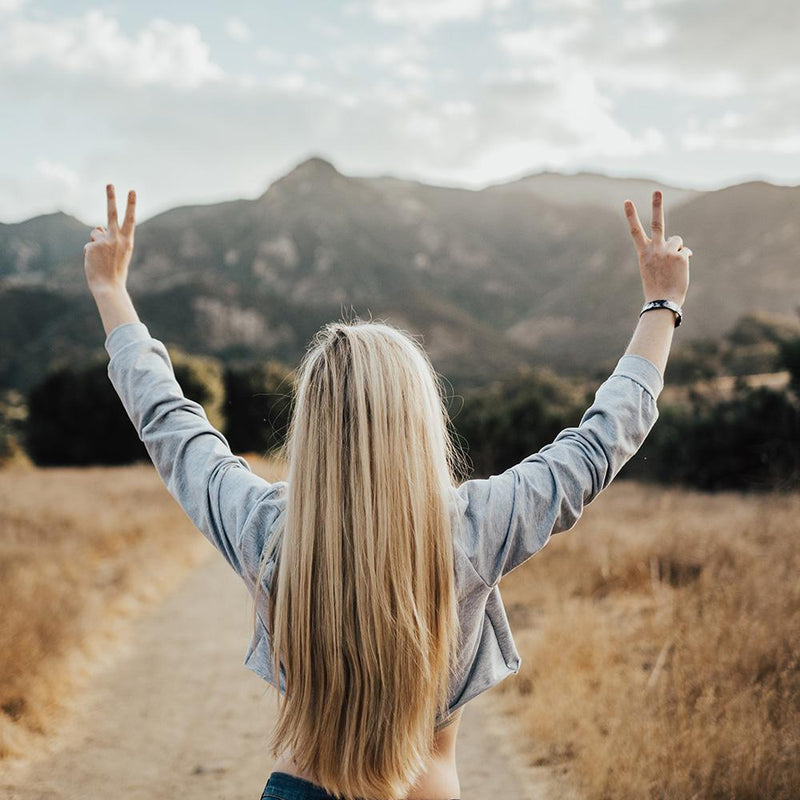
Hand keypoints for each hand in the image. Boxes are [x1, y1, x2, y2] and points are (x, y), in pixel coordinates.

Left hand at [83, 184, 135, 294]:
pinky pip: (89, 246)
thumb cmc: (116, 272)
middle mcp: (118, 239)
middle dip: (111, 198)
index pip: (130, 219)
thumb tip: (97, 226)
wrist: (109, 287)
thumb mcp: (119, 253)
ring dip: (96, 243)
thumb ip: (111, 238)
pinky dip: (90, 254)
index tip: (132, 190)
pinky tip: (95, 263)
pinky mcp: (93, 246)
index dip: (131, 204)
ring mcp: (105, 242)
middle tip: (109, 184)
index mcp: (128, 241)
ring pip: (96, 232)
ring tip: (102, 259)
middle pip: (112, 213)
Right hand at [624, 190, 690, 306]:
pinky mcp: (681, 256)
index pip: (635, 231)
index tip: (627, 201)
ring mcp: (668, 252)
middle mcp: (654, 249)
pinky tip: (680, 272)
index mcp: (643, 253)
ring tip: (673, 265)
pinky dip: (685, 260)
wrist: (663, 302)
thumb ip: (663, 254)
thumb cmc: (657, 288)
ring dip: (678, 249)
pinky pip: (685, 252)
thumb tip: (684, 248)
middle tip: (657, 191)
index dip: (631, 216)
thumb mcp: (653, 269)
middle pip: (656, 223)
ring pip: (677, 240)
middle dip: (656, 206)